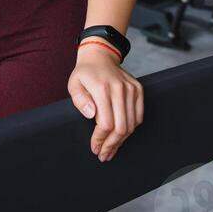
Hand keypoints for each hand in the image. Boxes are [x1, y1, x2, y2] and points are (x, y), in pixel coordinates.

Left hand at [68, 44, 143, 162]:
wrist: (100, 56)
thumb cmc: (85, 73)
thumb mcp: (74, 84)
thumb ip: (80, 100)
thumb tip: (91, 114)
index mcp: (102, 88)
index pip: (105, 123)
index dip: (100, 139)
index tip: (94, 148)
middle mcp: (120, 89)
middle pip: (120, 127)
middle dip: (111, 145)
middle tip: (104, 155)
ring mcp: (131, 89)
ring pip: (131, 124)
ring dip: (121, 141)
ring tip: (111, 150)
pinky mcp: (138, 89)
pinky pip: (138, 116)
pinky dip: (131, 129)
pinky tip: (121, 136)